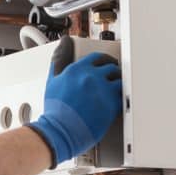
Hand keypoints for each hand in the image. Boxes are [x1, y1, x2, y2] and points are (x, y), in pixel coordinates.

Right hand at [27, 36, 121, 166]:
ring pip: (120, 80)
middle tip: (114, 77)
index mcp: (76, 69)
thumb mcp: (52, 81)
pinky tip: (119, 102)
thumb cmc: (55, 111)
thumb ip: (59, 60)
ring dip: (120, 84)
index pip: (97, 58)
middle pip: (111, 67)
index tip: (105, 64)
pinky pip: (123, 97)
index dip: (103, 61)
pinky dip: (123, 99)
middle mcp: (91, 76)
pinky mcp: (111, 105)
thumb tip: (64, 44)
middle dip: (113, 72)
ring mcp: (102, 90)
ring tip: (119, 89)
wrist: (59, 130)